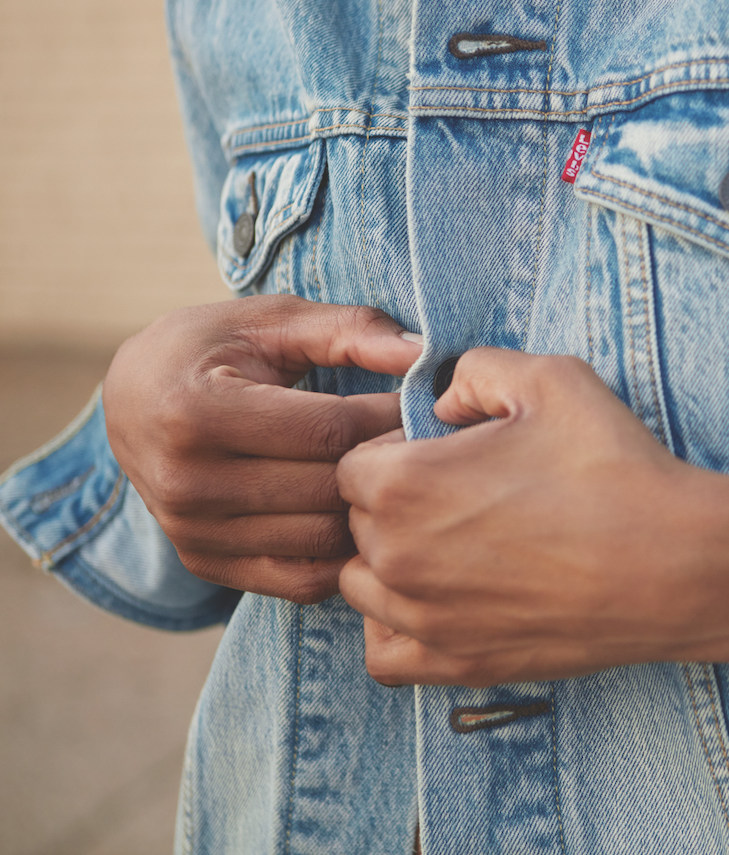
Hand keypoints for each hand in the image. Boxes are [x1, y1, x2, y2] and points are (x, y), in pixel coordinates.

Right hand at [103, 295, 421, 602]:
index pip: (329, 431)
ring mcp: (192, 532)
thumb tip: (424, 355)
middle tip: (423, 442)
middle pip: (328, 489)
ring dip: (371, 510)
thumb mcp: (273, 321)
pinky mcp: (205, 563)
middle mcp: (185, 482)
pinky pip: (302, 581)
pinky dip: (344, 554)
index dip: (390, 416)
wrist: (131, 396)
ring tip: (396, 475)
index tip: (423, 402)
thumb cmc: (212, 347)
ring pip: (323, 539)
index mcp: (196, 413)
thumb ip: (350, 331)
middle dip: (388, 463)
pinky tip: (360, 514)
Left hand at [337, 349, 728, 685]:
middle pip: (356, 522)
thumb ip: (475, 370)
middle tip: (468, 493)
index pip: (353, 460)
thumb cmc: (615, 468)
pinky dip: (397, 628)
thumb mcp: (550, 377)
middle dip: (397, 502)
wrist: (676, 564)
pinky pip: (384, 654)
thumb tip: (440, 403)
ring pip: (362, 585)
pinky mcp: (458, 664)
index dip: (398, 448)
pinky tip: (440, 600)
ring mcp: (424, 619)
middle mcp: (396, 558)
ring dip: (391, 562)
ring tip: (455, 545)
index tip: (449, 451)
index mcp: (403, 483)